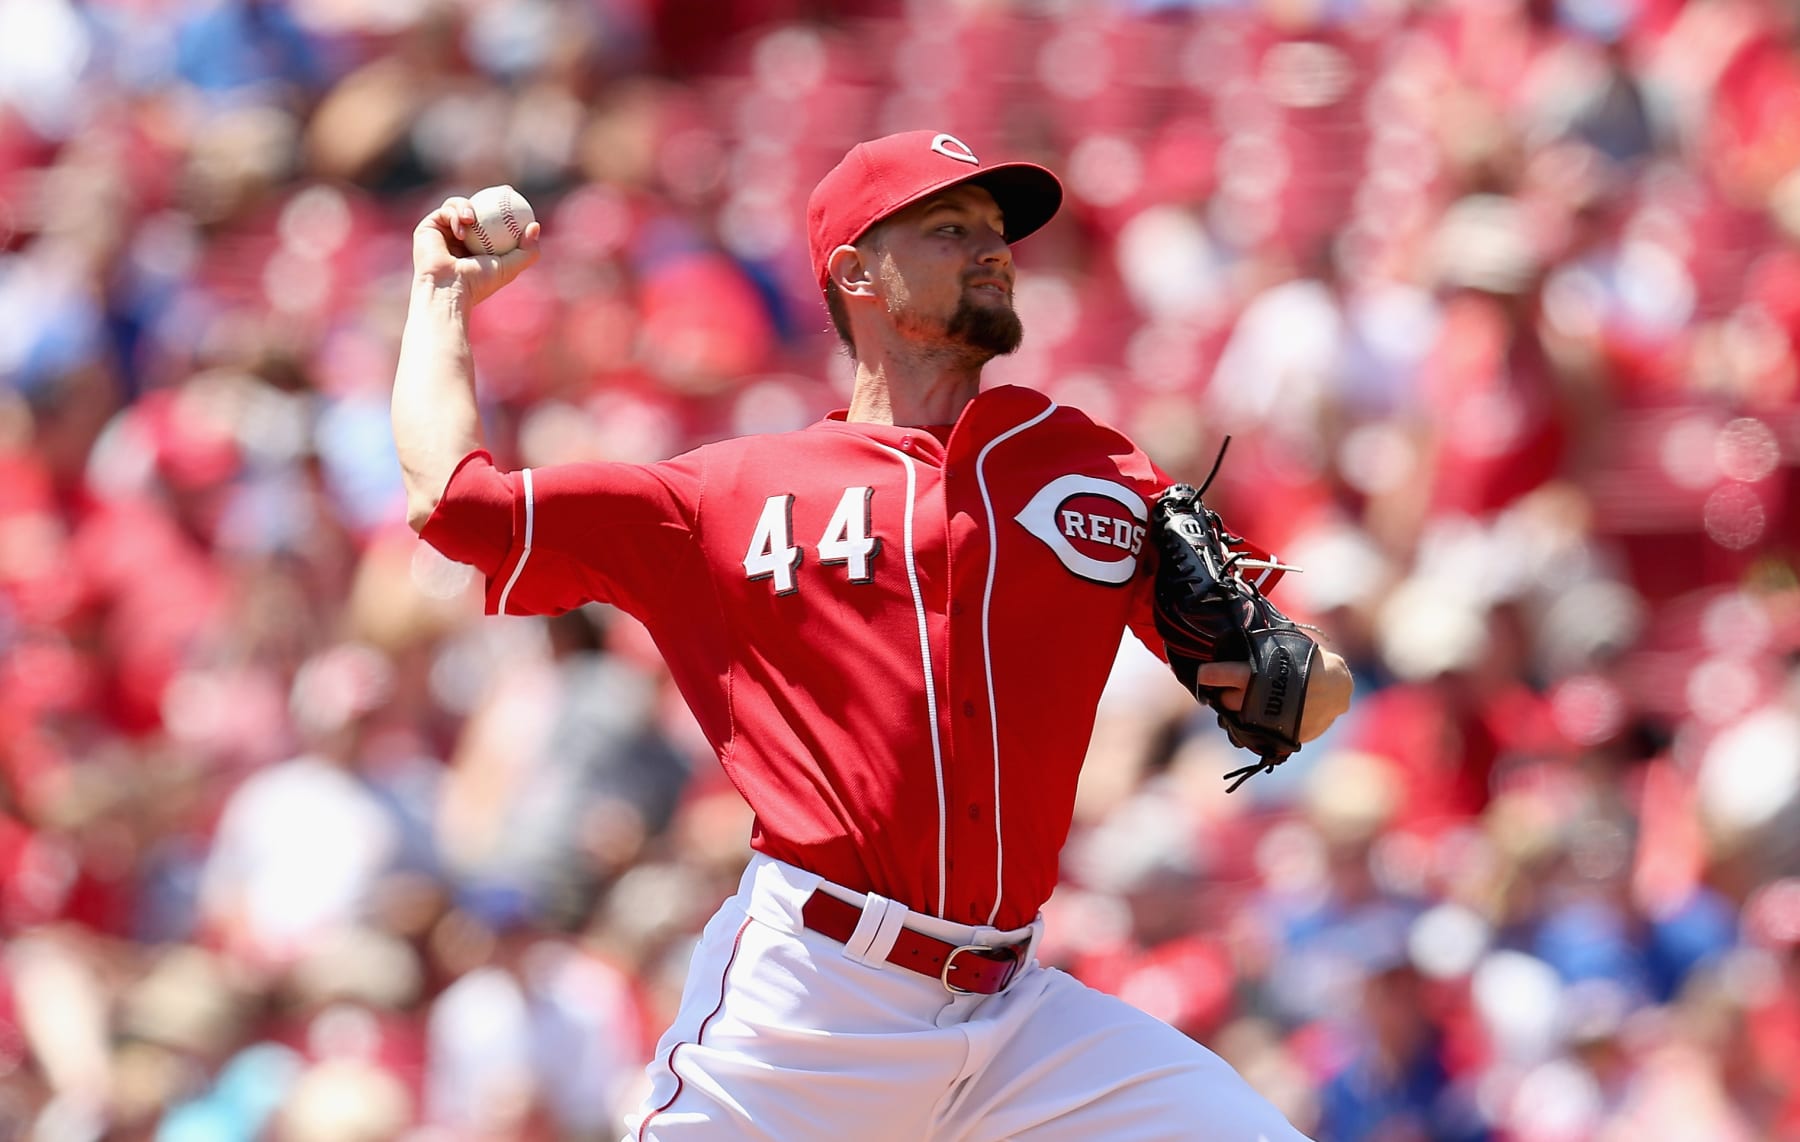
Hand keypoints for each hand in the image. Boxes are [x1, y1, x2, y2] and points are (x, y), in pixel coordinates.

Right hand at [412, 196, 540, 305]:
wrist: (448, 290)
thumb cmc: (479, 282)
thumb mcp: (511, 268)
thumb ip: (528, 250)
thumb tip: (535, 225)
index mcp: (478, 246)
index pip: (492, 221)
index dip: (504, 207)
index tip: (516, 198)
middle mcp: (460, 238)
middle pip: (476, 207)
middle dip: (490, 195)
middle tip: (505, 191)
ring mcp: (444, 231)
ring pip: (459, 205)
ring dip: (468, 207)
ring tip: (472, 218)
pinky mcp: (428, 227)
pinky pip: (446, 211)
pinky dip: (454, 217)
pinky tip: (462, 230)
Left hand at [1196, 649, 1352, 743]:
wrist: (1337, 687)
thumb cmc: (1306, 660)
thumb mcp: (1280, 647)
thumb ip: (1256, 651)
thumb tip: (1231, 645)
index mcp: (1256, 674)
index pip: (1218, 675)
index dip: (1208, 675)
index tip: (1204, 675)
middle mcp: (1258, 701)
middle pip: (1226, 701)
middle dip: (1227, 693)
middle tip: (1236, 686)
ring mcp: (1268, 723)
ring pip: (1239, 720)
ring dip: (1241, 710)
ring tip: (1254, 699)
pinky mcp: (1277, 738)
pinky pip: (1257, 734)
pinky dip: (1259, 724)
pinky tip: (1269, 712)